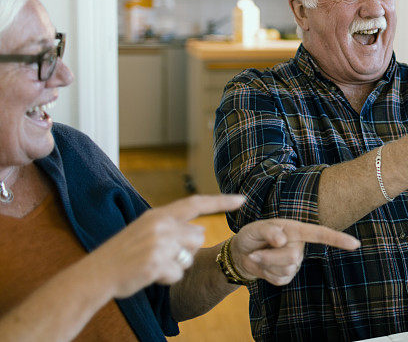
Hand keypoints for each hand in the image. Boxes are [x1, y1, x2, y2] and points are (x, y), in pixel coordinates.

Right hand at [92, 194, 245, 298]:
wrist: (96, 274)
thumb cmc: (123, 254)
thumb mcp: (145, 230)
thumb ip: (172, 227)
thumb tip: (201, 232)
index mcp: (158, 214)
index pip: (195, 203)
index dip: (220, 201)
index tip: (242, 199)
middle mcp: (160, 225)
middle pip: (197, 236)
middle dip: (186, 249)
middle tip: (160, 255)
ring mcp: (158, 244)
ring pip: (189, 256)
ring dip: (177, 265)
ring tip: (153, 264)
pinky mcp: (156, 264)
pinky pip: (178, 274)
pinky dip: (167, 279)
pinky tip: (149, 275)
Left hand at [230, 219, 359, 285]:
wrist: (242, 254)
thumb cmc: (251, 237)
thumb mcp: (254, 229)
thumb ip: (268, 231)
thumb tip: (282, 239)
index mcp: (296, 229)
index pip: (320, 234)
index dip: (338, 239)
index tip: (356, 244)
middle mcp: (299, 245)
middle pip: (292, 256)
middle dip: (271, 257)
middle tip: (256, 252)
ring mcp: (295, 262)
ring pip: (285, 269)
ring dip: (267, 265)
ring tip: (259, 256)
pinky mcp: (287, 276)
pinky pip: (280, 280)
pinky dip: (266, 275)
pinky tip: (263, 267)